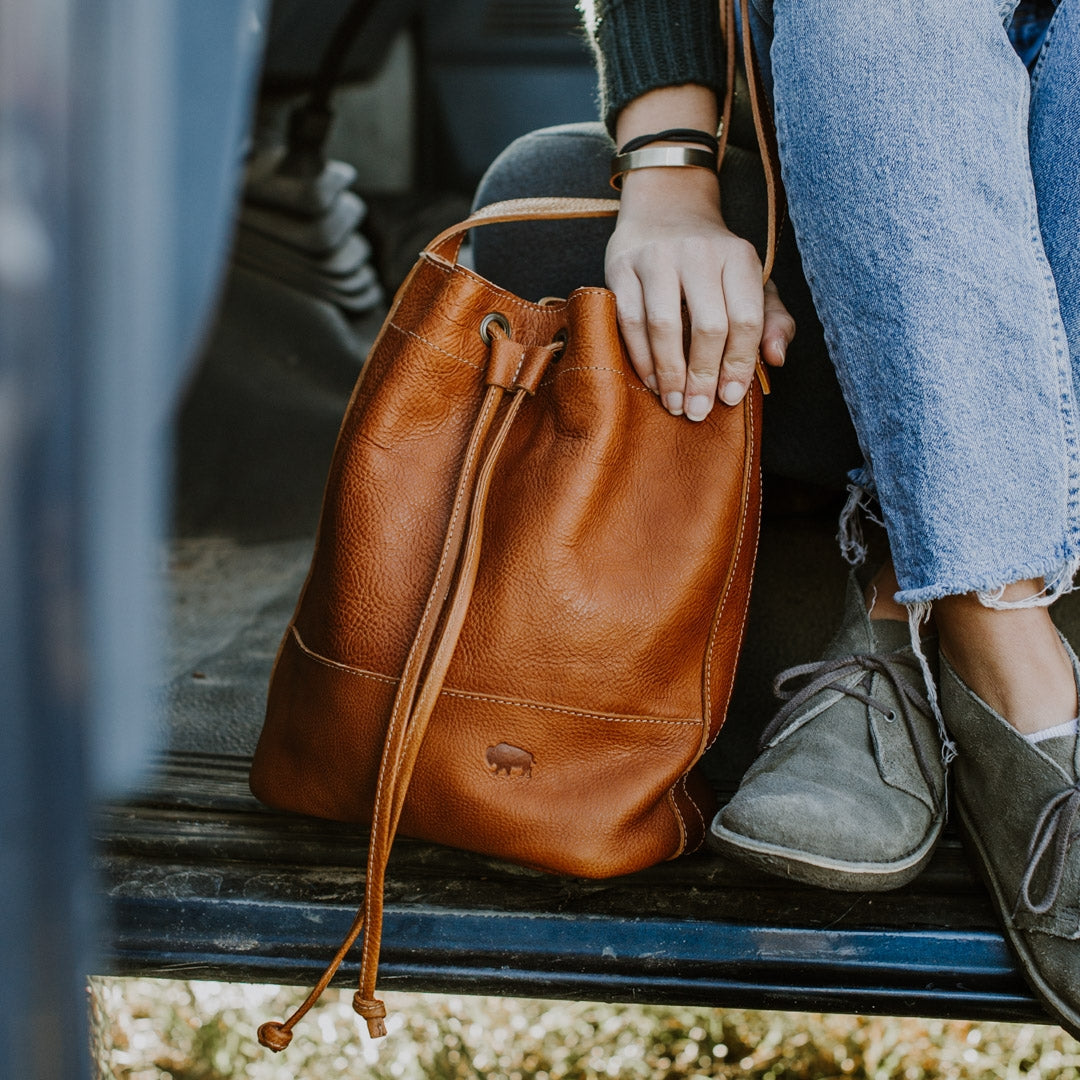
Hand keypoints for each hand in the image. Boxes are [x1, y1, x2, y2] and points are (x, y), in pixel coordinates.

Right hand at [606, 165, 793, 419]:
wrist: (666, 206)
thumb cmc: (712, 259)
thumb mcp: (750, 280)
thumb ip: (772, 319)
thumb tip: (776, 359)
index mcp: (738, 257)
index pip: (746, 319)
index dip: (739, 364)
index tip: (730, 398)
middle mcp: (699, 253)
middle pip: (707, 326)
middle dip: (703, 377)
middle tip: (699, 411)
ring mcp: (657, 258)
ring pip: (664, 326)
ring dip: (670, 374)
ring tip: (674, 403)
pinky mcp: (622, 267)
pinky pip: (630, 321)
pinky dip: (641, 358)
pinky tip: (652, 381)